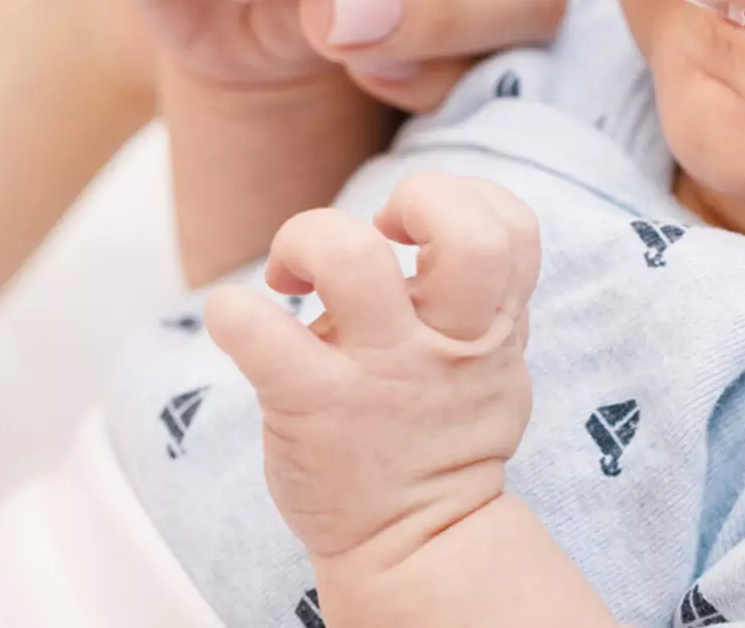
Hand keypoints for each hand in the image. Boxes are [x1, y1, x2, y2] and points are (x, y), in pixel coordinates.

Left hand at [205, 173, 539, 565]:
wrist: (416, 547)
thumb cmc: (446, 438)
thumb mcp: (497, 365)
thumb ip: (488, 300)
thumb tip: (464, 224)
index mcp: (491, 325)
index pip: (510, 226)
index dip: (467, 199)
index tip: (418, 229)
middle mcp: (444, 340)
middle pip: (462, 232)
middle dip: (417, 197)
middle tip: (376, 231)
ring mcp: (380, 372)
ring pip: (352, 257)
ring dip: (308, 237)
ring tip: (296, 273)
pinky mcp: (314, 407)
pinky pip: (263, 335)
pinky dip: (234, 313)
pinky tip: (237, 320)